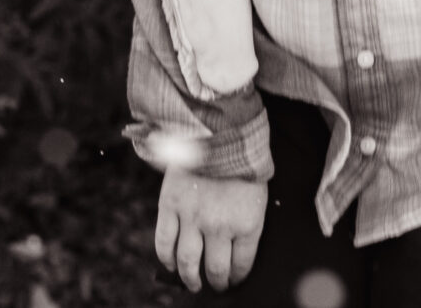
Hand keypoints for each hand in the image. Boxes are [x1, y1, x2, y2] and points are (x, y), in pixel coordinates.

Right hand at [155, 166, 267, 292]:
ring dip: (189, 278)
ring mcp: (191, 217)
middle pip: (215, 269)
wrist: (217, 134)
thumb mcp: (256, 200)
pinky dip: (166, 258)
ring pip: (187, 261)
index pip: (240, 266)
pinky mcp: (170, 205)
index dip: (236, 278)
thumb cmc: (241, 168)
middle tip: (215, 285)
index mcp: (246, 226)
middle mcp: (219, 226)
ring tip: (192, 283)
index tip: (233, 280)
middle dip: (216, 283)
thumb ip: (246, 227)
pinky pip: (164, 241)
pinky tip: (170, 265)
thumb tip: (235, 254)